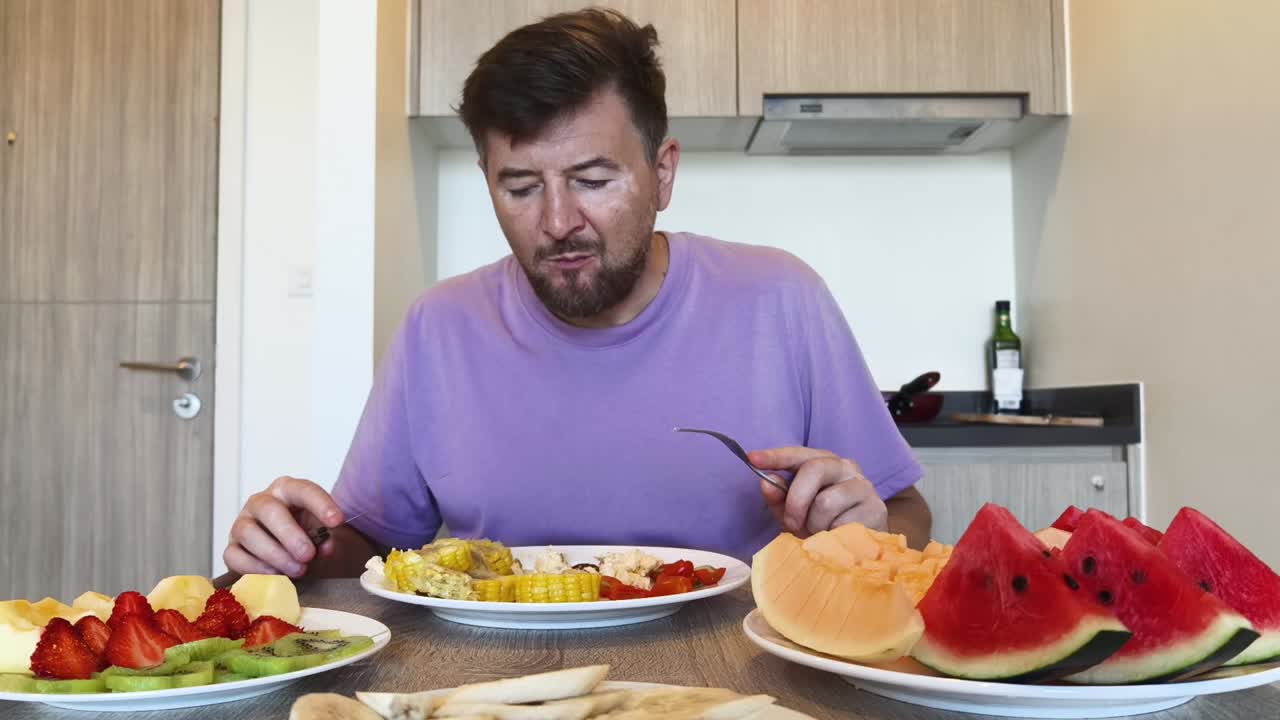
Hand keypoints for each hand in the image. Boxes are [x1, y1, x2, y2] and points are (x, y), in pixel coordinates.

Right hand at [224, 476, 344, 577]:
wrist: (287, 556)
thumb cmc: (305, 537)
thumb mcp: (320, 533)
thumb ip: (326, 538)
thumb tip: (326, 547)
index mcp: (287, 491)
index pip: (302, 490)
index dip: (320, 504)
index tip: (337, 521)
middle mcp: (261, 502)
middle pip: (269, 510)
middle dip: (290, 534)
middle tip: (308, 555)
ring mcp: (242, 524)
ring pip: (248, 532)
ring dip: (274, 554)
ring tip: (297, 570)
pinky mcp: (231, 548)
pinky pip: (234, 556)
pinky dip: (255, 568)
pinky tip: (275, 576)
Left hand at [747, 446, 886, 537]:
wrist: (858, 547)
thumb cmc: (821, 524)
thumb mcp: (793, 512)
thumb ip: (777, 498)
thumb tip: (765, 482)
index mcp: (824, 462)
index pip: (798, 454)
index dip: (775, 456)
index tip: (752, 458)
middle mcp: (845, 467)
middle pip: (814, 469)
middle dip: (796, 501)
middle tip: (791, 523)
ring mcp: (863, 486)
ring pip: (826, 501)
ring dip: (815, 524)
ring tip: (820, 532)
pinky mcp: (876, 508)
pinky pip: (842, 523)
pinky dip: (832, 536)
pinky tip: (837, 537)